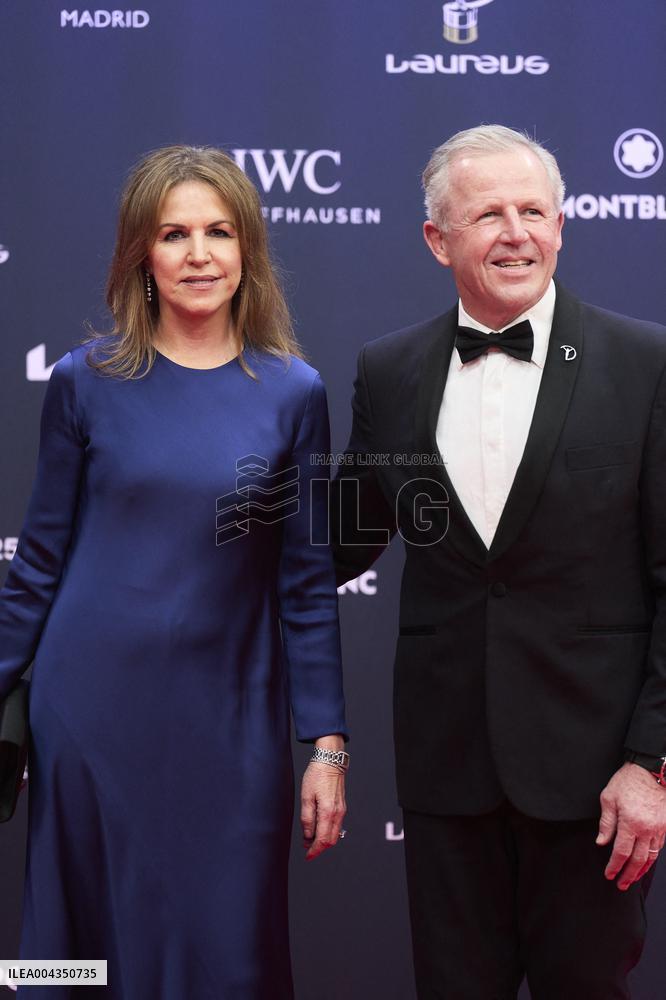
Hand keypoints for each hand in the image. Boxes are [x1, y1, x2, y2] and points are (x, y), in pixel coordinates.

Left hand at [300, 738, 346, 860]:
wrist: (330, 761)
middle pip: (331, 840)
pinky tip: (318, 828)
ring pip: (335, 834)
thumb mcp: (306, 797)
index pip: (322, 840)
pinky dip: (328, 831)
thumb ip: (307, 819)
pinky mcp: (342, 806)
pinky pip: (336, 825)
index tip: (307, 856)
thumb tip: (308, 836)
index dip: (314, 851)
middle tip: (308, 849)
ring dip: (324, 840)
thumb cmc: (317, 776)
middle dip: (320, 848)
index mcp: (328, 812)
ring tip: (310, 839)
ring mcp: (341, 810)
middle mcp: (338, 814)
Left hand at [597, 762, 665, 889]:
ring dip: (642, 871)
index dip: (614, 866)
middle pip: (638, 860)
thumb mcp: (609, 798)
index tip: (609, 874)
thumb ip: (606, 823)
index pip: (621, 852)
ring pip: (651, 857)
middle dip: (628, 875)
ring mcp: (659, 829)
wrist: (650, 770)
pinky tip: (646, 863)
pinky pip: (659, 848)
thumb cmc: (628, 781)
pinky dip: (652, 859)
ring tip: (633, 879)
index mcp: (630, 823)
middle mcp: (647, 829)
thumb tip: (601, 842)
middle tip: (621, 885)